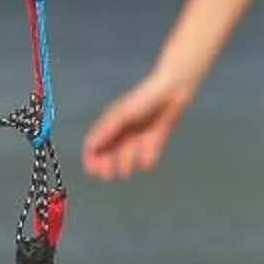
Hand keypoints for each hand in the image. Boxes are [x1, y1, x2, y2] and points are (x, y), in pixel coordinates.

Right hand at [82, 66, 196, 179]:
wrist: (173, 89)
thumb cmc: (144, 99)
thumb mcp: (123, 115)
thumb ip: (106, 131)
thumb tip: (90, 147)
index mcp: (110, 123)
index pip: (95, 146)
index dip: (92, 159)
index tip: (93, 171)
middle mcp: (122, 131)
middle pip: (109, 155)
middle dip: (107, 165)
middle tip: (109, 174)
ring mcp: (138, 136)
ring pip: (128, 157)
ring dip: (128, 160)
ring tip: (135, 149)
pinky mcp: (154, 139)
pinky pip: (147, 156)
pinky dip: (147, 157)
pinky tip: (150, 151)